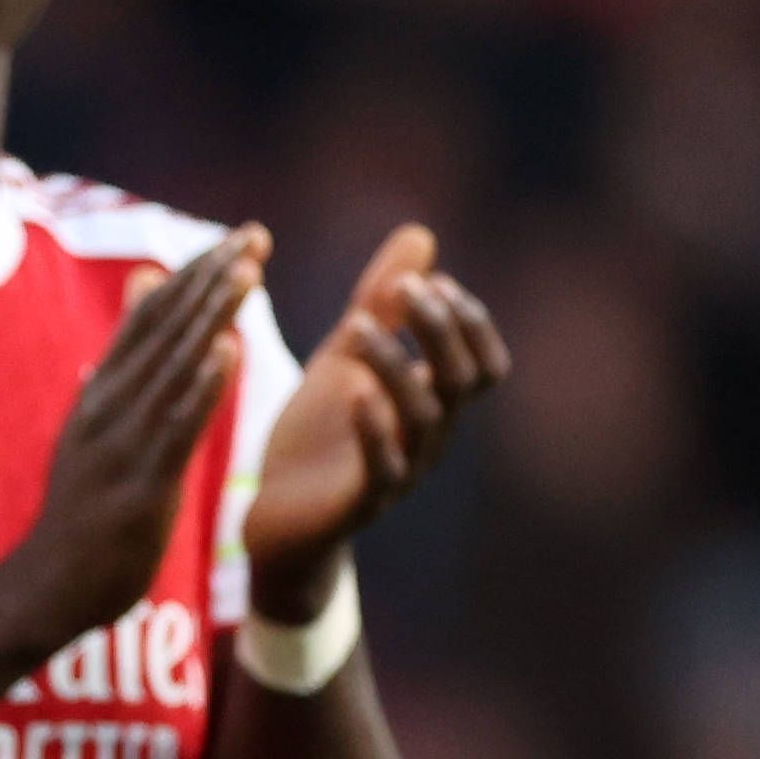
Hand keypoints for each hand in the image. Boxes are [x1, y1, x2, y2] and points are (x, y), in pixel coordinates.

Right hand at [5, 225, 266, 651]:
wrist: (48, 588)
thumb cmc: (82, 512)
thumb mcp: (97, 430)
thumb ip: (126, 363)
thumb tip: (141, 297)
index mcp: (100, 396)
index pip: (150, 320)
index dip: (195, 275)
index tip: (240, 237)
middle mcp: (106, 410)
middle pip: (163, 332)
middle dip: (212, 281)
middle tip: (255, 234)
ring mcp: (120, 447)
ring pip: (172, 369)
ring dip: (210, 318)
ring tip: (248, 273)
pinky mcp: (139, 486)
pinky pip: (175, 429)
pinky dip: (201, 388)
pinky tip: (227, 353)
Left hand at [241, 220, 509, 598]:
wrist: (274, 524)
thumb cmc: (317, 439)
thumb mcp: (346, 358)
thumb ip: (381, 302)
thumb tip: (421, 234)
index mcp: (433, 405)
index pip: (485, 363)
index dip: (467, 322)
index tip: (432, 281)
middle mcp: (429, 439)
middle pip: (463, 380)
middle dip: (439, 330)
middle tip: (404, 288)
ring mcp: (401, 473)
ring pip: (424, 416)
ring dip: (396, 364)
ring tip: (358, 326)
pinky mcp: (360, 505)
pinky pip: (384, 468)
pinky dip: (374, 428)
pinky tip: (354, 393)